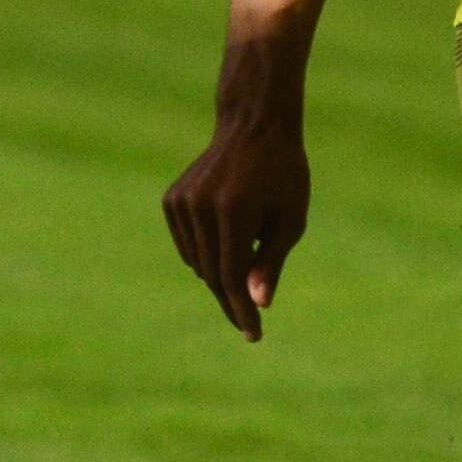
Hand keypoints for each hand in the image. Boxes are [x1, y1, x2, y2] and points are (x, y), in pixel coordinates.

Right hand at [163, 115, 310, 340]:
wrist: (254, 126)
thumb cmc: (283, 174)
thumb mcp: (289, 220)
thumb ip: (270, 263)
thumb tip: (258, 304)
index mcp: (233, 211)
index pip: (232, 276)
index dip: (243, 310)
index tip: (254, 335)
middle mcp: (201, 207)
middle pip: (213, 274)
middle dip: (232, 300)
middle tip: (250, 322)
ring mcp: (181, 203)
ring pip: (198, 264)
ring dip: (221, 274)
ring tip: (249, 254)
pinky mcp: (172, 201)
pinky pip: (188, 247)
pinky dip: (206, 254)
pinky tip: (228, 236)